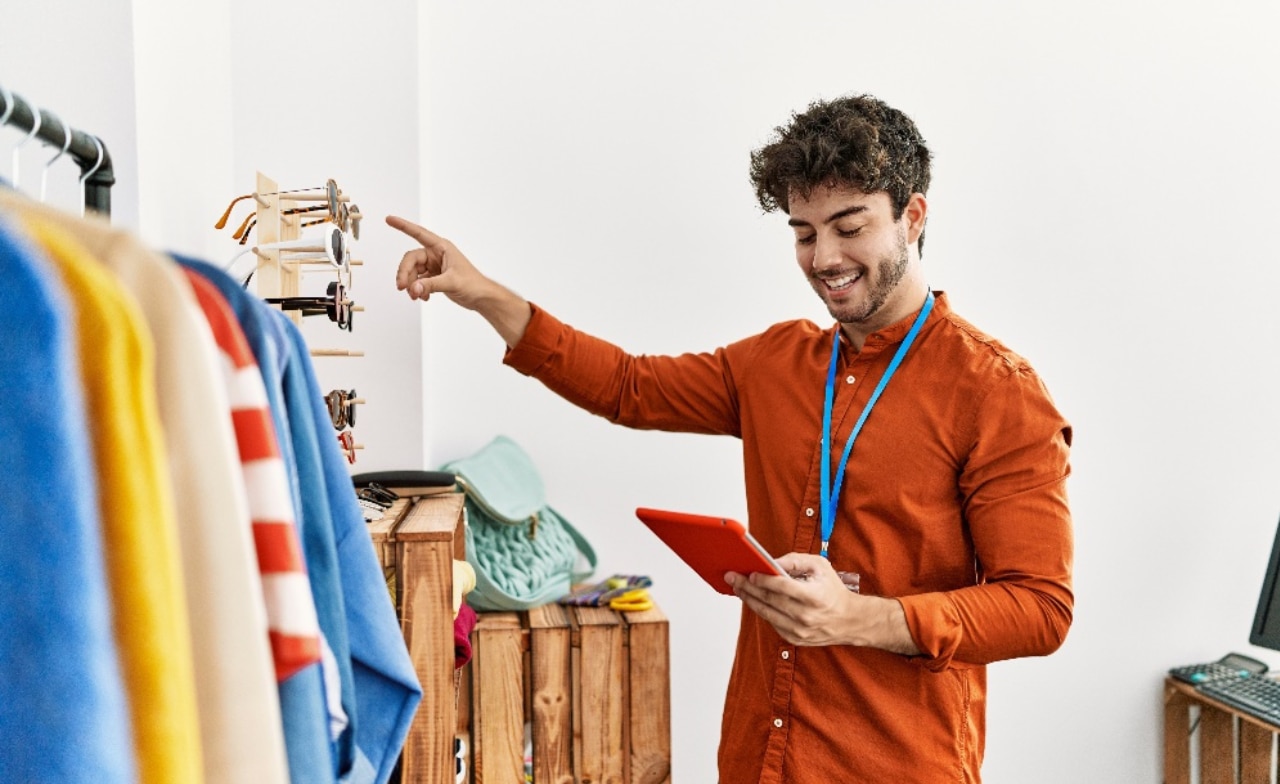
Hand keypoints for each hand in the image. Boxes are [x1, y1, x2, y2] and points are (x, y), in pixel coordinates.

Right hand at [387, 215, 486, 307]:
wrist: (481, 298)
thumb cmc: (474, 284)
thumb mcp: (452, 282)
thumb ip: (431, 285)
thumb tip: (413, 288)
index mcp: (442, 247)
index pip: (419, 233)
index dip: (403, 226)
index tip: (389, 219)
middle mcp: (436, 254)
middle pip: (411, 260)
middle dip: (405, 274)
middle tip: (402, 287)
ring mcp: (434, 266)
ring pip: (413, 272)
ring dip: (411, 284)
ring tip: (416, 296)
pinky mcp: (434, 277)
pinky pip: (418, 281)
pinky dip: (417, 289)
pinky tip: (423, 297)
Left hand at [727, 553, 919, 653]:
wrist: (850, 621)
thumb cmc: (833, 590)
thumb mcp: (820, 567)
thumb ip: (796, 561)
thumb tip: (772, 562)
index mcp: (814, 597)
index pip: (783, 587)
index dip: (764, 580)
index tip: (749, 573)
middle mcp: (806, 616)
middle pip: (770, 600)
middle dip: (748, 587)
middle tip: (732, 577)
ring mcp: (799, 631)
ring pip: (766, 613)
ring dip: (749, 599)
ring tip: (737, 587)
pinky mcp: (794, 639)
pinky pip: (772, 622)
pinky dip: (761, 609)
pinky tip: (751, 598)